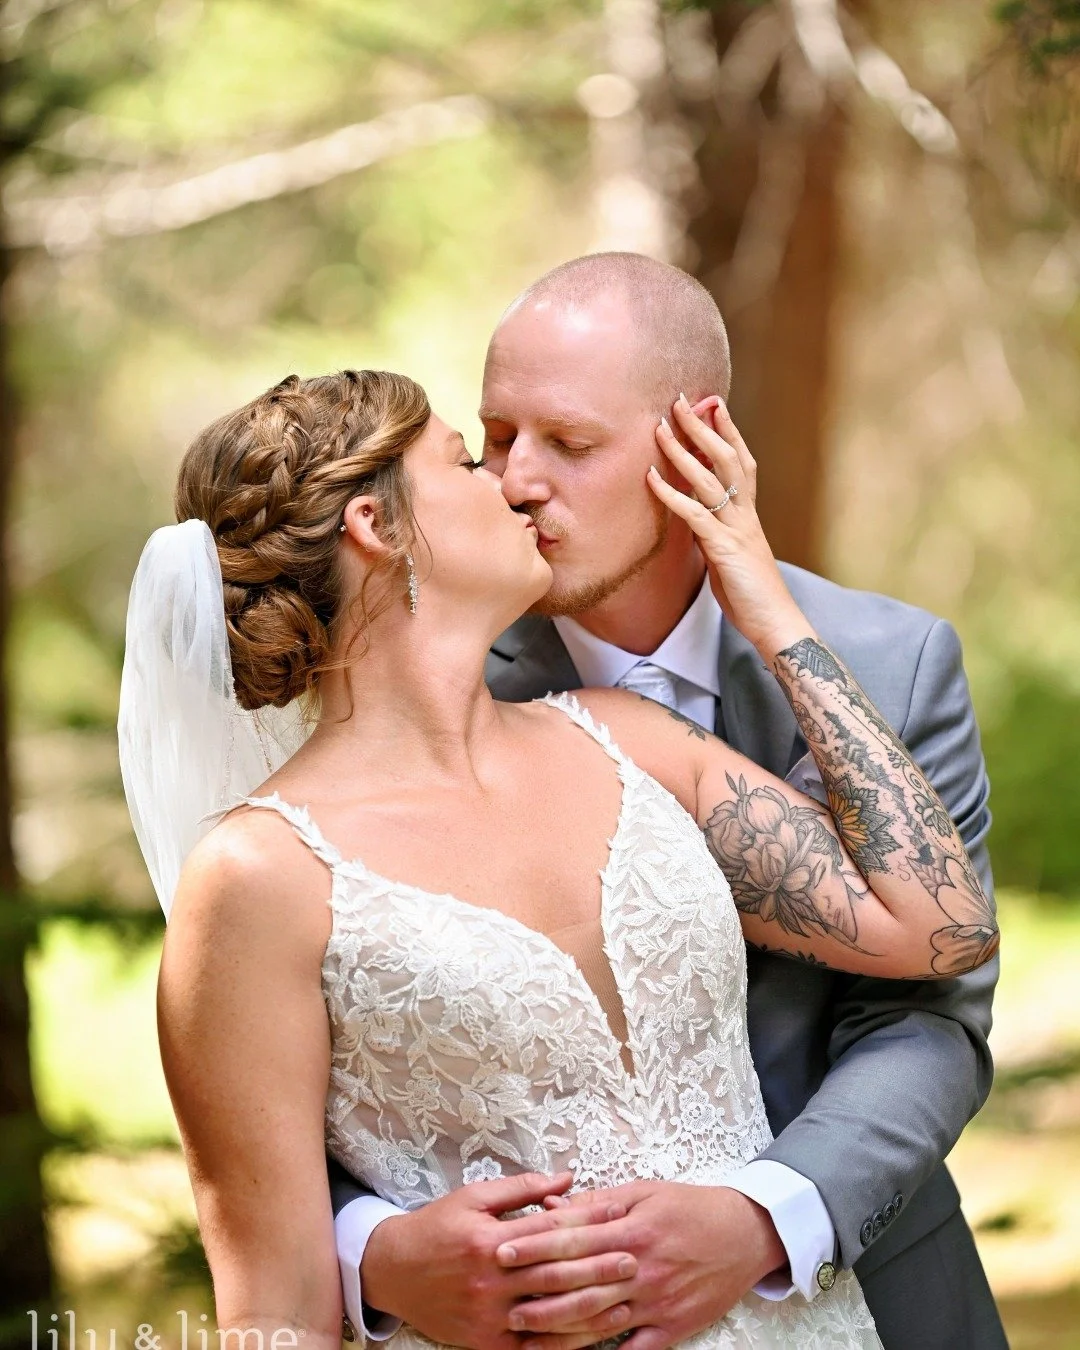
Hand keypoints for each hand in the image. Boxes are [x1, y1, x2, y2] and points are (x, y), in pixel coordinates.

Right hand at [359, 1171, 637, 1349]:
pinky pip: (529, 1348)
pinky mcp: (484, 1343)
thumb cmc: (437, 1226)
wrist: (393, 1270)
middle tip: (634, 1262)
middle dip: (598, 1268)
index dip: (587, 1222)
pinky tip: (585, 1341)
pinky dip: (559, 1346)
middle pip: (555, 1275)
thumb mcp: (474, 1197)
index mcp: (489, 1238)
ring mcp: (487, 1316)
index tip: (618, 1214)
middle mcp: (490, 1279)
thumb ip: (522, 1189)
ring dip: (588, 1312)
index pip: (549, 1230)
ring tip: (623, 1304)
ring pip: (547, 1316)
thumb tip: (566, 1179)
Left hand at [496, 1182, 786, 1349]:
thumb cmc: (690, 1207)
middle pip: (579, 1282)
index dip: (534, 1245)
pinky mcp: (673, 1327)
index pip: (572, 1238)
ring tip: (524, 1333)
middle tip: (500, 1298)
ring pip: (599, 1319)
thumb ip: (597, 1202)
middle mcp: (641, 1266)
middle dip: (536, 1291)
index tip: (501, 1250)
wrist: (745, 1234)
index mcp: (631, 1229)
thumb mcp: (644, 1192)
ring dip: (559, 1329)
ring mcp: (656, 1300)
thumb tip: (552, 1207)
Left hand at [648, 396, 809, 660]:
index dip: (727, 430)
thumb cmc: (751, 593)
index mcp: (749, 514)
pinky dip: (672, 493)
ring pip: (710, 479)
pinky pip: (695, 514)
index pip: (740, 461)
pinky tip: (652, 477)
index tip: (712, 403)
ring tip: (661, 427)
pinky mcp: (724, 548)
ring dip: (684, 451)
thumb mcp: (731, 554)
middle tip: (680, 400)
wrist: (775, 622)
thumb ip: (716, 531)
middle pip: (726, 458)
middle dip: (703, 427)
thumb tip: (697, 518)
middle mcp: (745, 514)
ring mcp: (736, 529)